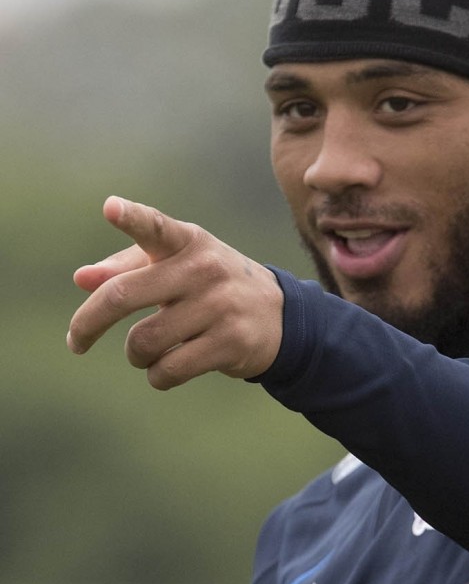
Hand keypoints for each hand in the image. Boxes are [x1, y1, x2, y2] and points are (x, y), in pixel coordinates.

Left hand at [67, 196, 284, 388]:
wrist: (278, 316)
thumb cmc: (209, 286)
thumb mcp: (174, 266)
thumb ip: (126, 268)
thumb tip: (81, 279)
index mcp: (187, 242)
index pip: (156, 226)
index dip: (131, 217)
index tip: (110, 207)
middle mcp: (204, 269)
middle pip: (122, 295)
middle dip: (87, 324)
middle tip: (75, 342)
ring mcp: (220, 306)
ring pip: (143, 342)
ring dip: (135, 355)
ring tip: (144, 352)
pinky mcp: (230, 342)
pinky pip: (169, 370)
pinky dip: (157, 376)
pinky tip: (165, 369)